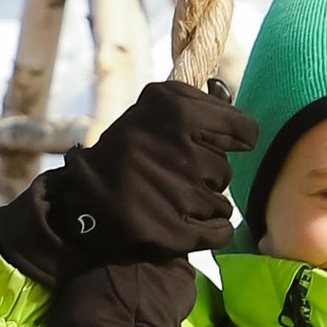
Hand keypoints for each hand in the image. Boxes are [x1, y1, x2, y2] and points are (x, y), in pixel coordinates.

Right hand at [0, 79, 258, 288]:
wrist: (83, 197)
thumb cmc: (124, 148)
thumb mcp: (152, 106)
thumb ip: (193, 99)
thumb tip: (227, 94)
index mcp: (179, 115)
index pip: (243, 129)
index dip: (236, 138)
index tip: (224, 143)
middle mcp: (183, 154)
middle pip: (225, 171)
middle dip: (206, 174)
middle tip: (174, 173)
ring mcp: (180, 196)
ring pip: (221, 203)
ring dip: (204, 203)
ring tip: (172, 198)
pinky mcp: (176, 232)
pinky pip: (220, 231)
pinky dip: (213, 229)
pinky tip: (192, 222)